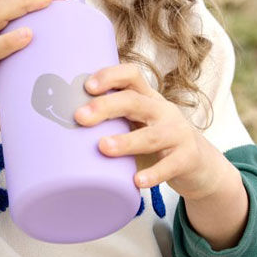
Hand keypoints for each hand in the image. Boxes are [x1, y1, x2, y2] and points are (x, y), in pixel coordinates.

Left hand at [74, 63, 226, 200]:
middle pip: (135, 101)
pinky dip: (154, 174)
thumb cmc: (155, 143)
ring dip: (127, 141)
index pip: (132, 75)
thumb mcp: (137, 125)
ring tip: (103, 147)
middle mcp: (163, 111)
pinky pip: (171, 165)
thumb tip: (57, 129)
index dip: (110, 76)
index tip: (87, 86)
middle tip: (80, 117)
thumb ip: (111, 122)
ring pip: (152, 134)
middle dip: (106, 106)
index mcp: (148, 98)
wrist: (200, 165)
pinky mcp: (187, 158)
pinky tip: (137, 181)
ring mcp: (178, 134)